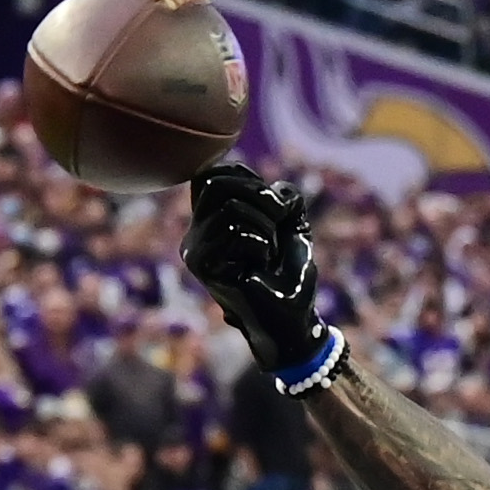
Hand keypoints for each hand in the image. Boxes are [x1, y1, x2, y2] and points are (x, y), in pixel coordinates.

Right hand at [184, 165, 331, 380]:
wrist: (294, 316)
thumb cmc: (290, 272)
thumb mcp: (293, 224)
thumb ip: (283, 197)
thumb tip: (275, 188)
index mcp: (210, 219)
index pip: (213, 173)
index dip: (248, 180)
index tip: (273, 207)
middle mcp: (196, 232)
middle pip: (216, 182)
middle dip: (260, 197)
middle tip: (278, 224)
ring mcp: (195, 249)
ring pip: (231, 209)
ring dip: (266, 228)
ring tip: (269, 253)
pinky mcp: (202, 266)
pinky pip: (235, 233)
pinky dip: (261, 245)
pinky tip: (260, 267)